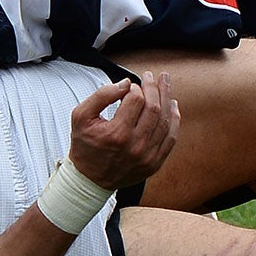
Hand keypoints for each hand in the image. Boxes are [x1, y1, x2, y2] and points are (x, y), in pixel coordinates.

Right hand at [65, 73, 179, 190]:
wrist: (89, 179)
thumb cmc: (85, 146)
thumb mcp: (81, 117)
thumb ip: (101, 95)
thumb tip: (125, 83)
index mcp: (116, 134)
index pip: (135, 100)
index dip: (135, 88)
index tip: (130, 86)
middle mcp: (135, 146)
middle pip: (154, 108)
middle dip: (155, 87)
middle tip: (153, 76)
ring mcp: (147, 156)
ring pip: (165, 121)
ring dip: (167, 99)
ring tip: (165, 85)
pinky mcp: (154, 163)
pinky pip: (170, 138)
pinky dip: (174, 120)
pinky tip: (173, 107)